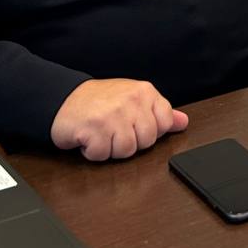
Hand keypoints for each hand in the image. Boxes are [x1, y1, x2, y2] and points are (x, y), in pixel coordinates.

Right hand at [50, 79, 188, 161]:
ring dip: (110, 149)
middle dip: (130, 142)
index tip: (134, 126)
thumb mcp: (134, 100)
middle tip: (115, 130)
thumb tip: (183, 122)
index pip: (165, 123)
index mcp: (145, 92)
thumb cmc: (101, 101)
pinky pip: (102, 155)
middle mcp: (131, 100)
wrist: (64, 99)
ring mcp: (113, 114)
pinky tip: (89, 138)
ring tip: (102, 134)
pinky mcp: (94, 128)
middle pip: (147, 141)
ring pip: (127, 151)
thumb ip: (159, 112)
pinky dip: (93, 152)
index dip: (150, 132)